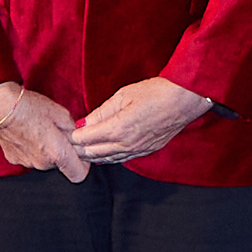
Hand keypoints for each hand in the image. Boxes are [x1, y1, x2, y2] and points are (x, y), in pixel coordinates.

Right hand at [0, 81, 89, 180]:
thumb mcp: (62, 114)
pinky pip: (30, 157)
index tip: (79, 151)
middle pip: (61, 164)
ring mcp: (26, 163)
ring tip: (40, 130)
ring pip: (45, 161)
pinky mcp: (13, 159)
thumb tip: (79, 138)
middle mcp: (42, 163)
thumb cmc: (32, 108)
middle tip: (57, 132)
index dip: (83, 164)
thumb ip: (74, 131)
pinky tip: (28, 133)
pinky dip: (32, 149)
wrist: (0, 106)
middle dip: (63, 151)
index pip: (79, 174)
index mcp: (57, 153)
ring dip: (47, 150)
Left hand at [71, 78, 210, 164]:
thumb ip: (101, 111)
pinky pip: (122, 159)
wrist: (185, 100)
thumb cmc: (156, 92)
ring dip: (93, 156)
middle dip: (79, 149)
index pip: (86, 139)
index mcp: (118, 129)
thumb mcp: (123, 95)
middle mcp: (126, 144)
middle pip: (94, 153)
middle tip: (68, 145)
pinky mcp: (147, 150)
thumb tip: (84, 123)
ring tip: (81, 152)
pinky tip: (103, 155)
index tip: (66, 133)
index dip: (73, 137)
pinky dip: (109, 158)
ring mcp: (138, 149)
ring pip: (108, 159)